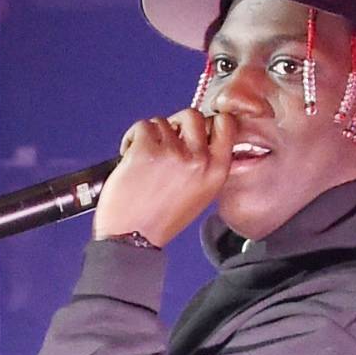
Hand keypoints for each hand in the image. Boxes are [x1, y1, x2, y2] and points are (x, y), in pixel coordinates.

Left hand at [95, 108, 232, 246]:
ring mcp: (173, 153)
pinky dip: (132, 138)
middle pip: (192, 116)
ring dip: (151, 136)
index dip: (207, 121)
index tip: (193, 130)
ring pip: (163, 122)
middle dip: (176, 124)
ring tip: (144, 159)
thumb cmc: (160, 220)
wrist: (131, 239)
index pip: (226, 123)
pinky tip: (129, 156)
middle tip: (164, 142)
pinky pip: (142, 126)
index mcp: (217, 170)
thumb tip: (198, 135)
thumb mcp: (200, 193)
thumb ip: (206, 164)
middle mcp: (199, 160)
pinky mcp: (146, 151)